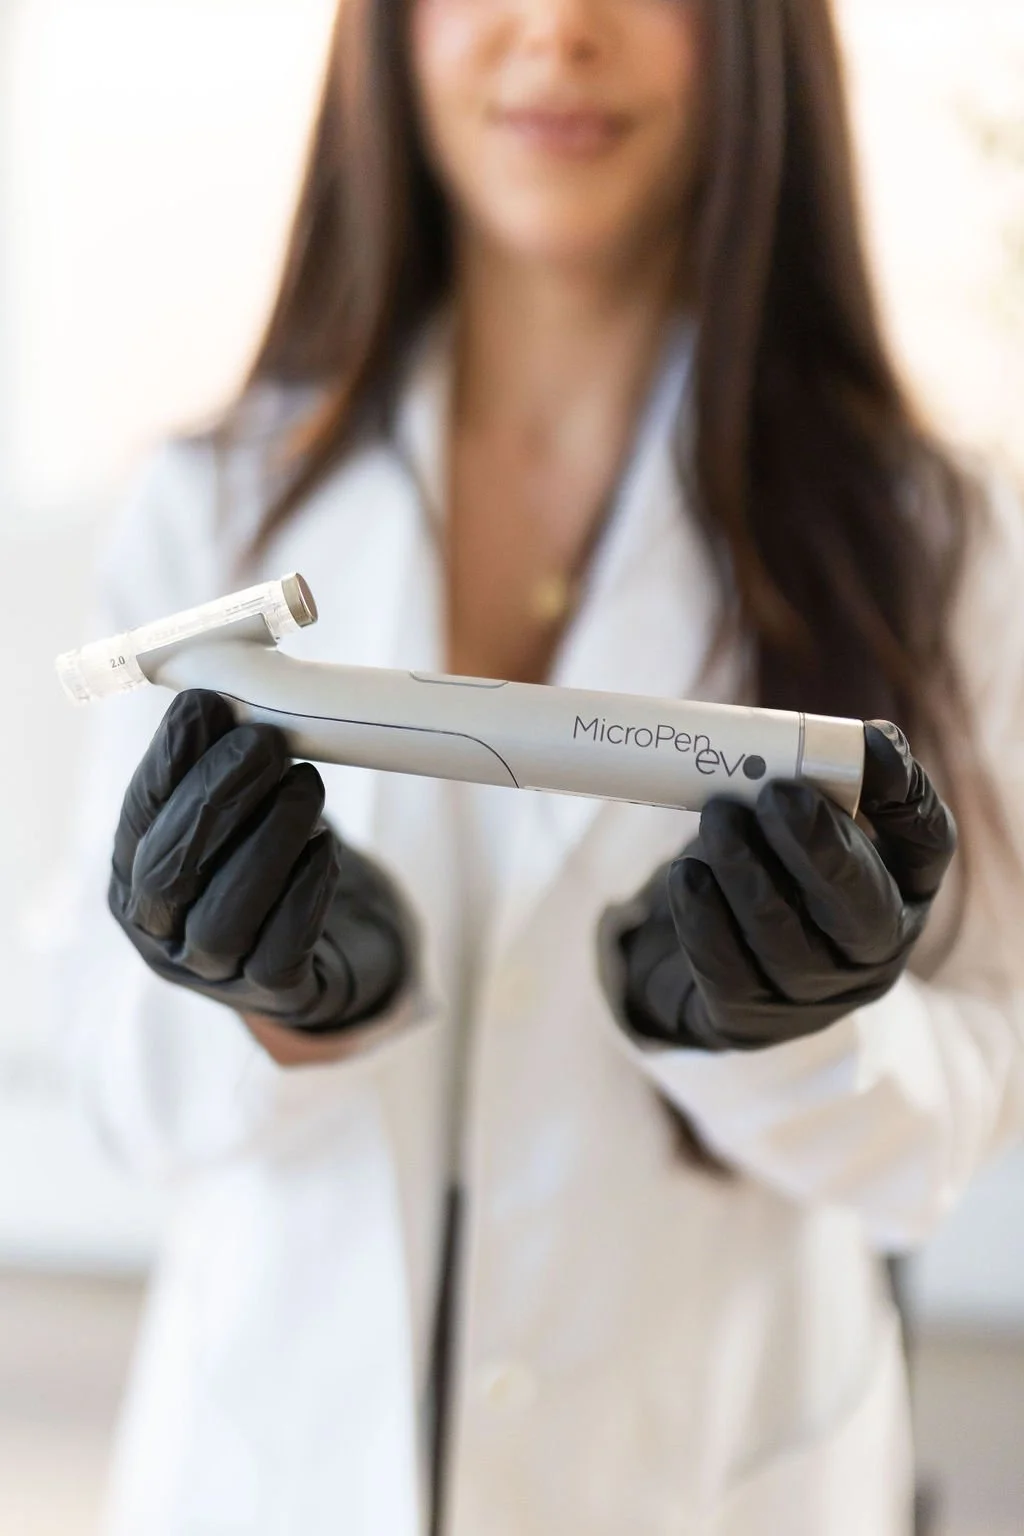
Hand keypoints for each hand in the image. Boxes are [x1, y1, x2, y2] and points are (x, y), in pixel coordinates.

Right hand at [108, 689, 416, 1037]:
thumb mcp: (238, 814)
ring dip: (267, 842)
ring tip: (307, 785)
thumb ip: (217, 768)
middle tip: (264, 742)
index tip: (205, 707)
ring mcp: (215, 973)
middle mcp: (162, 934)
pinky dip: (304, 893)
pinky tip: (325, 847)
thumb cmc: (270, 864)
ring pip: (223, 916)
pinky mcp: (275, 994)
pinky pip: (281, 951)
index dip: (167, 765)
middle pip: (170, 872)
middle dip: (215, 799)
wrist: (332, 948)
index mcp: (134, 879)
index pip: (139, 820)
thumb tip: (209, 699)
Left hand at [603, 721, 956, 1051]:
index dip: (904, 795)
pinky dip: (703, 918)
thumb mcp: (810, 826)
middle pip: (860, 908)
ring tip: (717, 817)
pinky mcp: (748, 1018)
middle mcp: (870, 953)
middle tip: (775, 794)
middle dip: (819, 848)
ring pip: (783, 940)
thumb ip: (830, 782)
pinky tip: (687, 877)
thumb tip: (864, 739)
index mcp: (902, 891)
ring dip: (747, 872)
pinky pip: (727, 971)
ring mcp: (811, 995)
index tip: (867, 742)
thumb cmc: (777, 872)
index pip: (927, 844)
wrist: (723, 962)